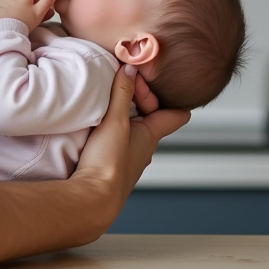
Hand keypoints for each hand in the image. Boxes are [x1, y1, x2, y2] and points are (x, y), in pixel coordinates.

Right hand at [70, 63, 189, 226]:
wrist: (92, 200)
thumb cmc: (109, 164)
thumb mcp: (116, 121)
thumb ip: (122, 92)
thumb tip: (130, 68)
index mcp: (152, 135)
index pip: (176, 115)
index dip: (174, 98)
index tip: (161, 82)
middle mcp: (144, 148)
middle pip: (151, 119)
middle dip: (140, 100)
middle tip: (122, 85)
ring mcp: (128, 159)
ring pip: (133, 130)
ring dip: (124, 116)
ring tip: (107, 102)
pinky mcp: (111, 166)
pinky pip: (118, 141)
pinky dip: (113, 130)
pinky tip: (97, 127)